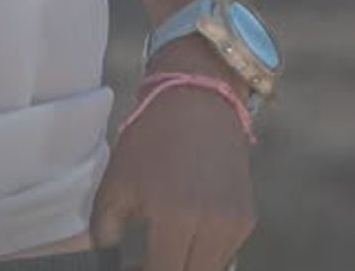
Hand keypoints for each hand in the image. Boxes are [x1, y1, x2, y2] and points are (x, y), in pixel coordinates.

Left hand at [89, 84, 255, 270]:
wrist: (198, 100)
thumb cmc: (151, 138)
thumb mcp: (117, 178)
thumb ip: (106, 226)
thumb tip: (106, 255)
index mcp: (175, 217)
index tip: (130, 266)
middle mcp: (212, 227)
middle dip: (167, 269)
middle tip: (146, 259)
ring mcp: (235, 226)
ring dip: (187, 265)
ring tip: (163, 250)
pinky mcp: (248, 220)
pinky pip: (226, 254)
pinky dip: (205, 254)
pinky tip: (186, 236)